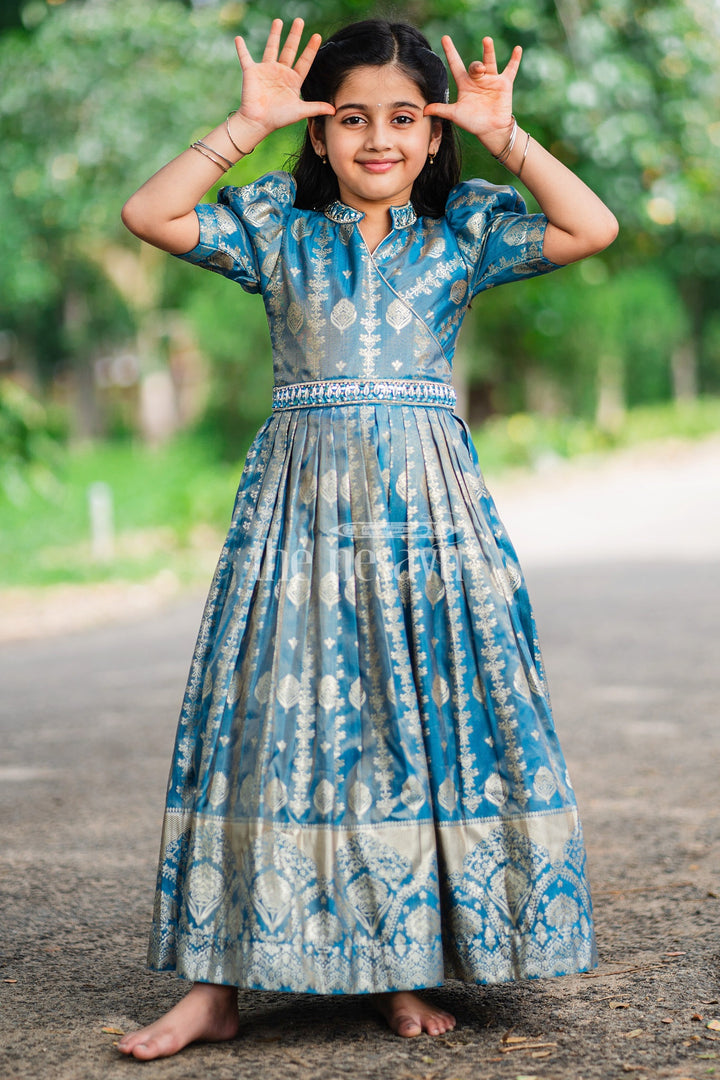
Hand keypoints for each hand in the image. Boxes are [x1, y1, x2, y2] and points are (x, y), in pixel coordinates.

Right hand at [234, 18, 334, 142]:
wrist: (259, 122)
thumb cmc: (278, 118)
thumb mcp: (300, 111)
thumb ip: (316, 107)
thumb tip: (335, 110)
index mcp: (293, 80)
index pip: (304, 61)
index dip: (310, 49)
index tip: (317, 36)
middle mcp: (281, 72)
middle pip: (289, 49)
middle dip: (295, 35)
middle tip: (300, 20)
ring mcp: (266, 70)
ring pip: (272, 47)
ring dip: (275, 34)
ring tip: (279, 21)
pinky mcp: (252, 72)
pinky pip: (245, 57)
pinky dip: (241, 48)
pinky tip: (238, 38)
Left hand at [424, 36, 519, 154]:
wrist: (490, 130)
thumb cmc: (472, 122)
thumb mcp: (455, 115)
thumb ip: (441, 109)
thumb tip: (424, 110)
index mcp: (465, 84)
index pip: (455, 64)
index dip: (450, 52)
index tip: (445, 38)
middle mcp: (478, 79)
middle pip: (475, 65)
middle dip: (476, 65)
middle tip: (479, 70)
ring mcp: (492, 80)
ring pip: (490, 61)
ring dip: (488, 51)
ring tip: (487, 41)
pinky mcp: (504, 84)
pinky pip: (510, 69)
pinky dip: (515, 60)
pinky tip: (518, 49)